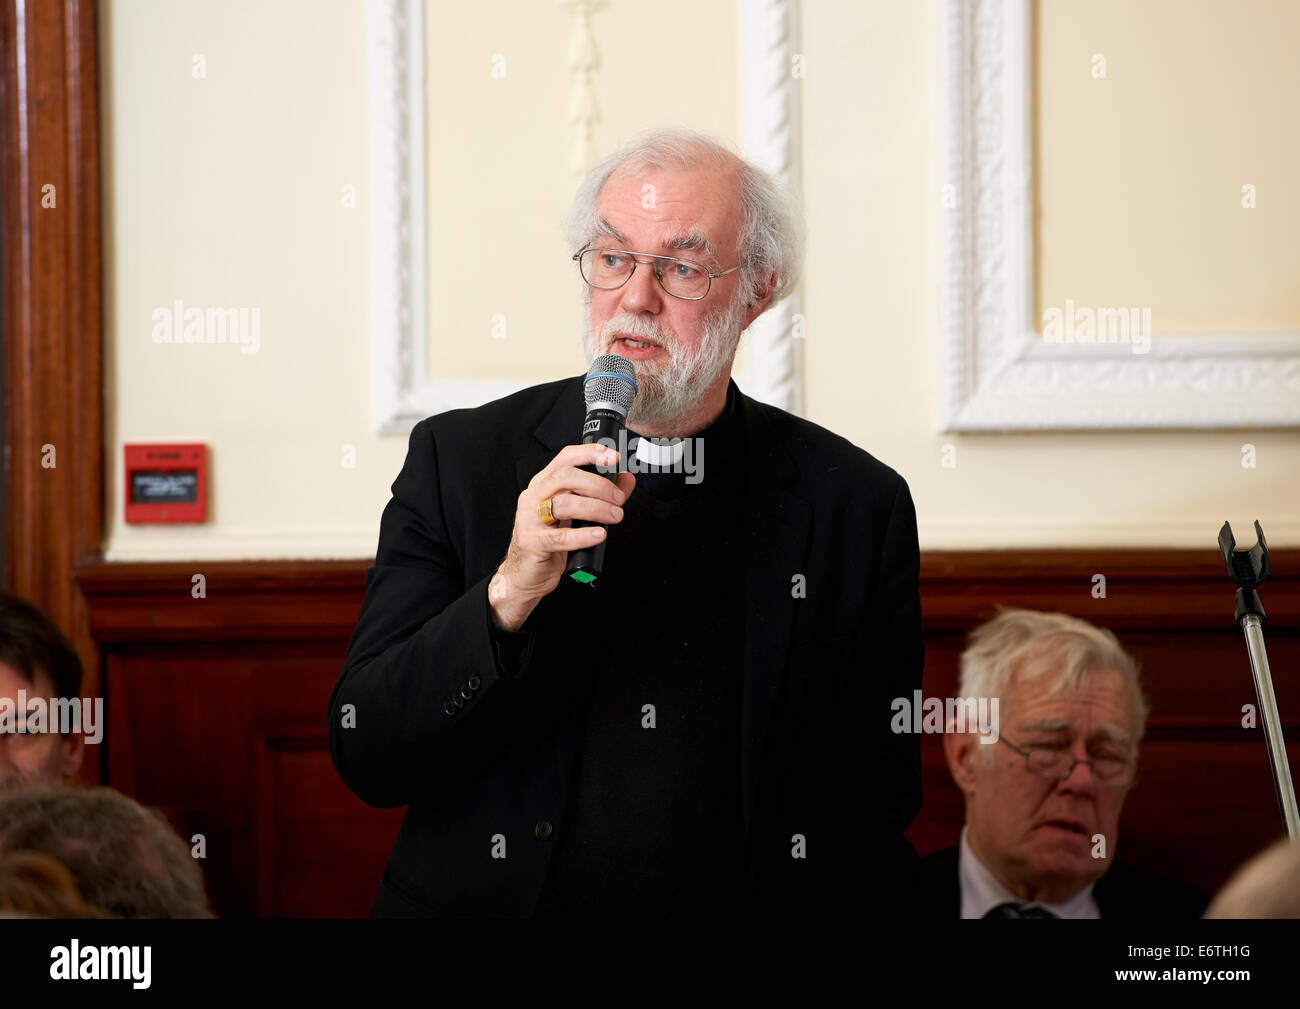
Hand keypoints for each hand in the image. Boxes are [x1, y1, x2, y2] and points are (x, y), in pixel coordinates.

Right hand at [489, 443, 634, 629]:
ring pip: (564, 504)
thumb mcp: (578, 514)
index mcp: (544, 484)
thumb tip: (626, 479)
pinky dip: (583, 535)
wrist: (527, 574)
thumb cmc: (550, 541)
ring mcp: (530, 518)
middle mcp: (534, 496)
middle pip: (565, 477)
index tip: (613, 458)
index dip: (590, 454)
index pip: (565, 458)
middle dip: (597, 484)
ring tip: (614, 516)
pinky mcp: (532, 542)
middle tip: (618, 497)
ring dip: (596, 508)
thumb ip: (602, 495)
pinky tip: (599, 535)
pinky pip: (560, 537)